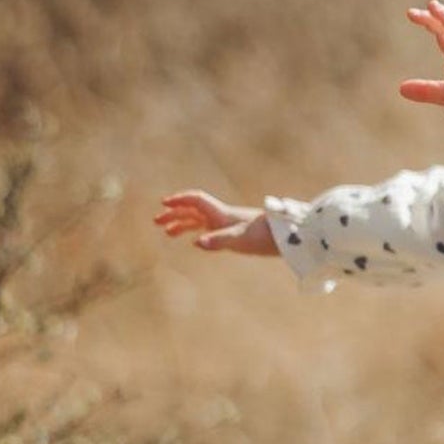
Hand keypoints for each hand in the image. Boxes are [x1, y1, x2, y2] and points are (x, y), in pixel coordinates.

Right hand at [154, 191, 278, 254]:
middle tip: (156, 221)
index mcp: (221, 213)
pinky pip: (211, 229)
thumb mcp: (238, 240)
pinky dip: (199, 232)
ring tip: (167, 233)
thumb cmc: (264, 236)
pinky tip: (196, 241)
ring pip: (200, 220)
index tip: (163, 203)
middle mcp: (223, 216)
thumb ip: (217, 241)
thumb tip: (197, 242)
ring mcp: (229, 224)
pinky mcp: (235, 232)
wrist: (287, 237)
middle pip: (193, 210)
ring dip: (183, 223)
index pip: (196, 200)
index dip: (180, 200)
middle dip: (174, 213)